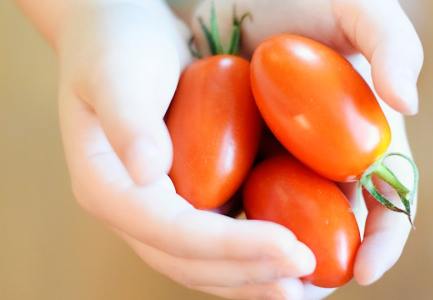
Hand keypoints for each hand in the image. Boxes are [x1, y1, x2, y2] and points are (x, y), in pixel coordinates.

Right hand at [57, 1, 315, 298]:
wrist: (121, 35)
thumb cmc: (117, 46)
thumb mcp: (117, 73)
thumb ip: (128, 120)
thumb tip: (149, 171)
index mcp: (107, 187)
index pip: (173, 233)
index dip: (231, 247)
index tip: (289, 247)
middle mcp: (132, 210)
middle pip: (190, 262)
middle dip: (250, 273)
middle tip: (305, 275)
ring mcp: (157, 210)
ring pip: (205, 263)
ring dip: (254, 277)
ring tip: (305, 284)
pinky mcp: (184, 199)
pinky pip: (218, 239)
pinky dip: (253, 254)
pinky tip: (289, 254)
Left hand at [186, 0, 422, 297]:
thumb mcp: (352, 7)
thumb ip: (392, 41)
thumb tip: (407, 103)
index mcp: (366, 139)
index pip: (391, 200)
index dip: (386, 239)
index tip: (365, 268)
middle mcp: (328, 164)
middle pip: (338, 231)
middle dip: (322, 268)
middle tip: (299, 291)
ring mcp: (283, 169)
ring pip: (285, 232)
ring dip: (273, 264)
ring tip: (257, 280)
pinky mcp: (237, 168)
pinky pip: (236, 213)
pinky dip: (230, 234)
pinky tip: (213, 244)